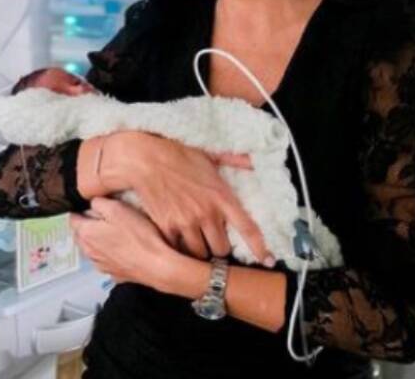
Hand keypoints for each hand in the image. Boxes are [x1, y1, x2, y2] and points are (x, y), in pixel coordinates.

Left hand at [69, 197, 182, 287]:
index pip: (72, 219)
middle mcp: (90, 252)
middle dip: (88, 225)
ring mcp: (101, 264)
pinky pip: (107, 259)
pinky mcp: (114, 273)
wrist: (157, 265)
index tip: (87, 206)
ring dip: (100, 239)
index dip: (80, 210)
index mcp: (87, 234)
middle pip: (81, 234)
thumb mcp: (117, 208)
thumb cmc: (139, 238)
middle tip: (105, 217)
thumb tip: (92, 202)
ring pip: (93, 248)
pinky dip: (111, 252)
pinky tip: (125, 247)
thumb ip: (99, 202)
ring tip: (117, 231)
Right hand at [103, 133, 271, 263]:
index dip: (260, 247)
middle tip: (213, 240)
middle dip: (218, 247)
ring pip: (200, 254)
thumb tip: (254, 160)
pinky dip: (179, 248)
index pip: (248, 228)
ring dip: (199, 250)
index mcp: (222, 197)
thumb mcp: (211, 155)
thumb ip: (235, 160)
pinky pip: (178, 249)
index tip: (267, 259)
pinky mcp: (167, 227)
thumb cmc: (179, 155)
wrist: (146, 159)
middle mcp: (207, 214)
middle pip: (222, 249)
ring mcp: (186, 222)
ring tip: (195, 241)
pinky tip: (178, 239)